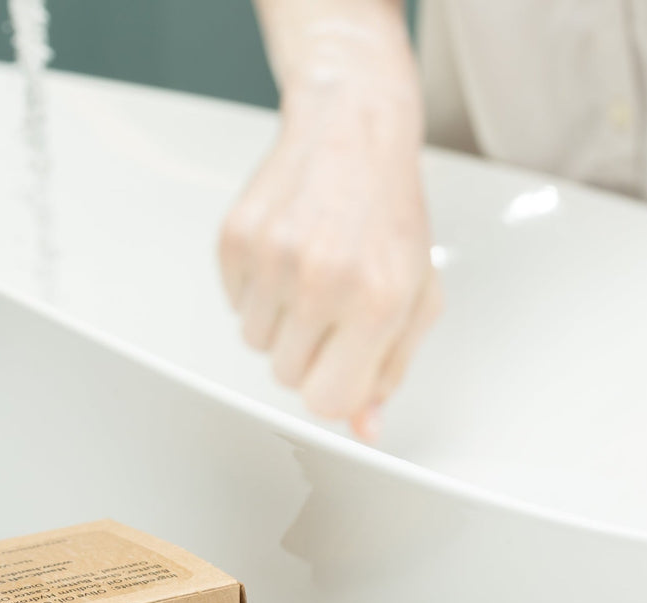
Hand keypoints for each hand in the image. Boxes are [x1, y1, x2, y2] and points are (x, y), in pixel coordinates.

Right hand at [219, 7, 439, 440]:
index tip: (342, 366)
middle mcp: (324, 281)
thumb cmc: (389, 213)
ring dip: (278, 321)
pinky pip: (231, 302)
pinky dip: (253, 287)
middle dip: (307, 352)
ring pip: (253, 342)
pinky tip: (285, 252)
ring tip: (308, 275)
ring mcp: (274, 258)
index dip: (333, 389)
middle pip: (285, 377)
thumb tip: (364, 427)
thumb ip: (391, 368)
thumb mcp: (415, 294)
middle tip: (331, 308)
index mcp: (378, 302)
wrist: (353, 130)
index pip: (328, 401)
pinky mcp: (236, 238)